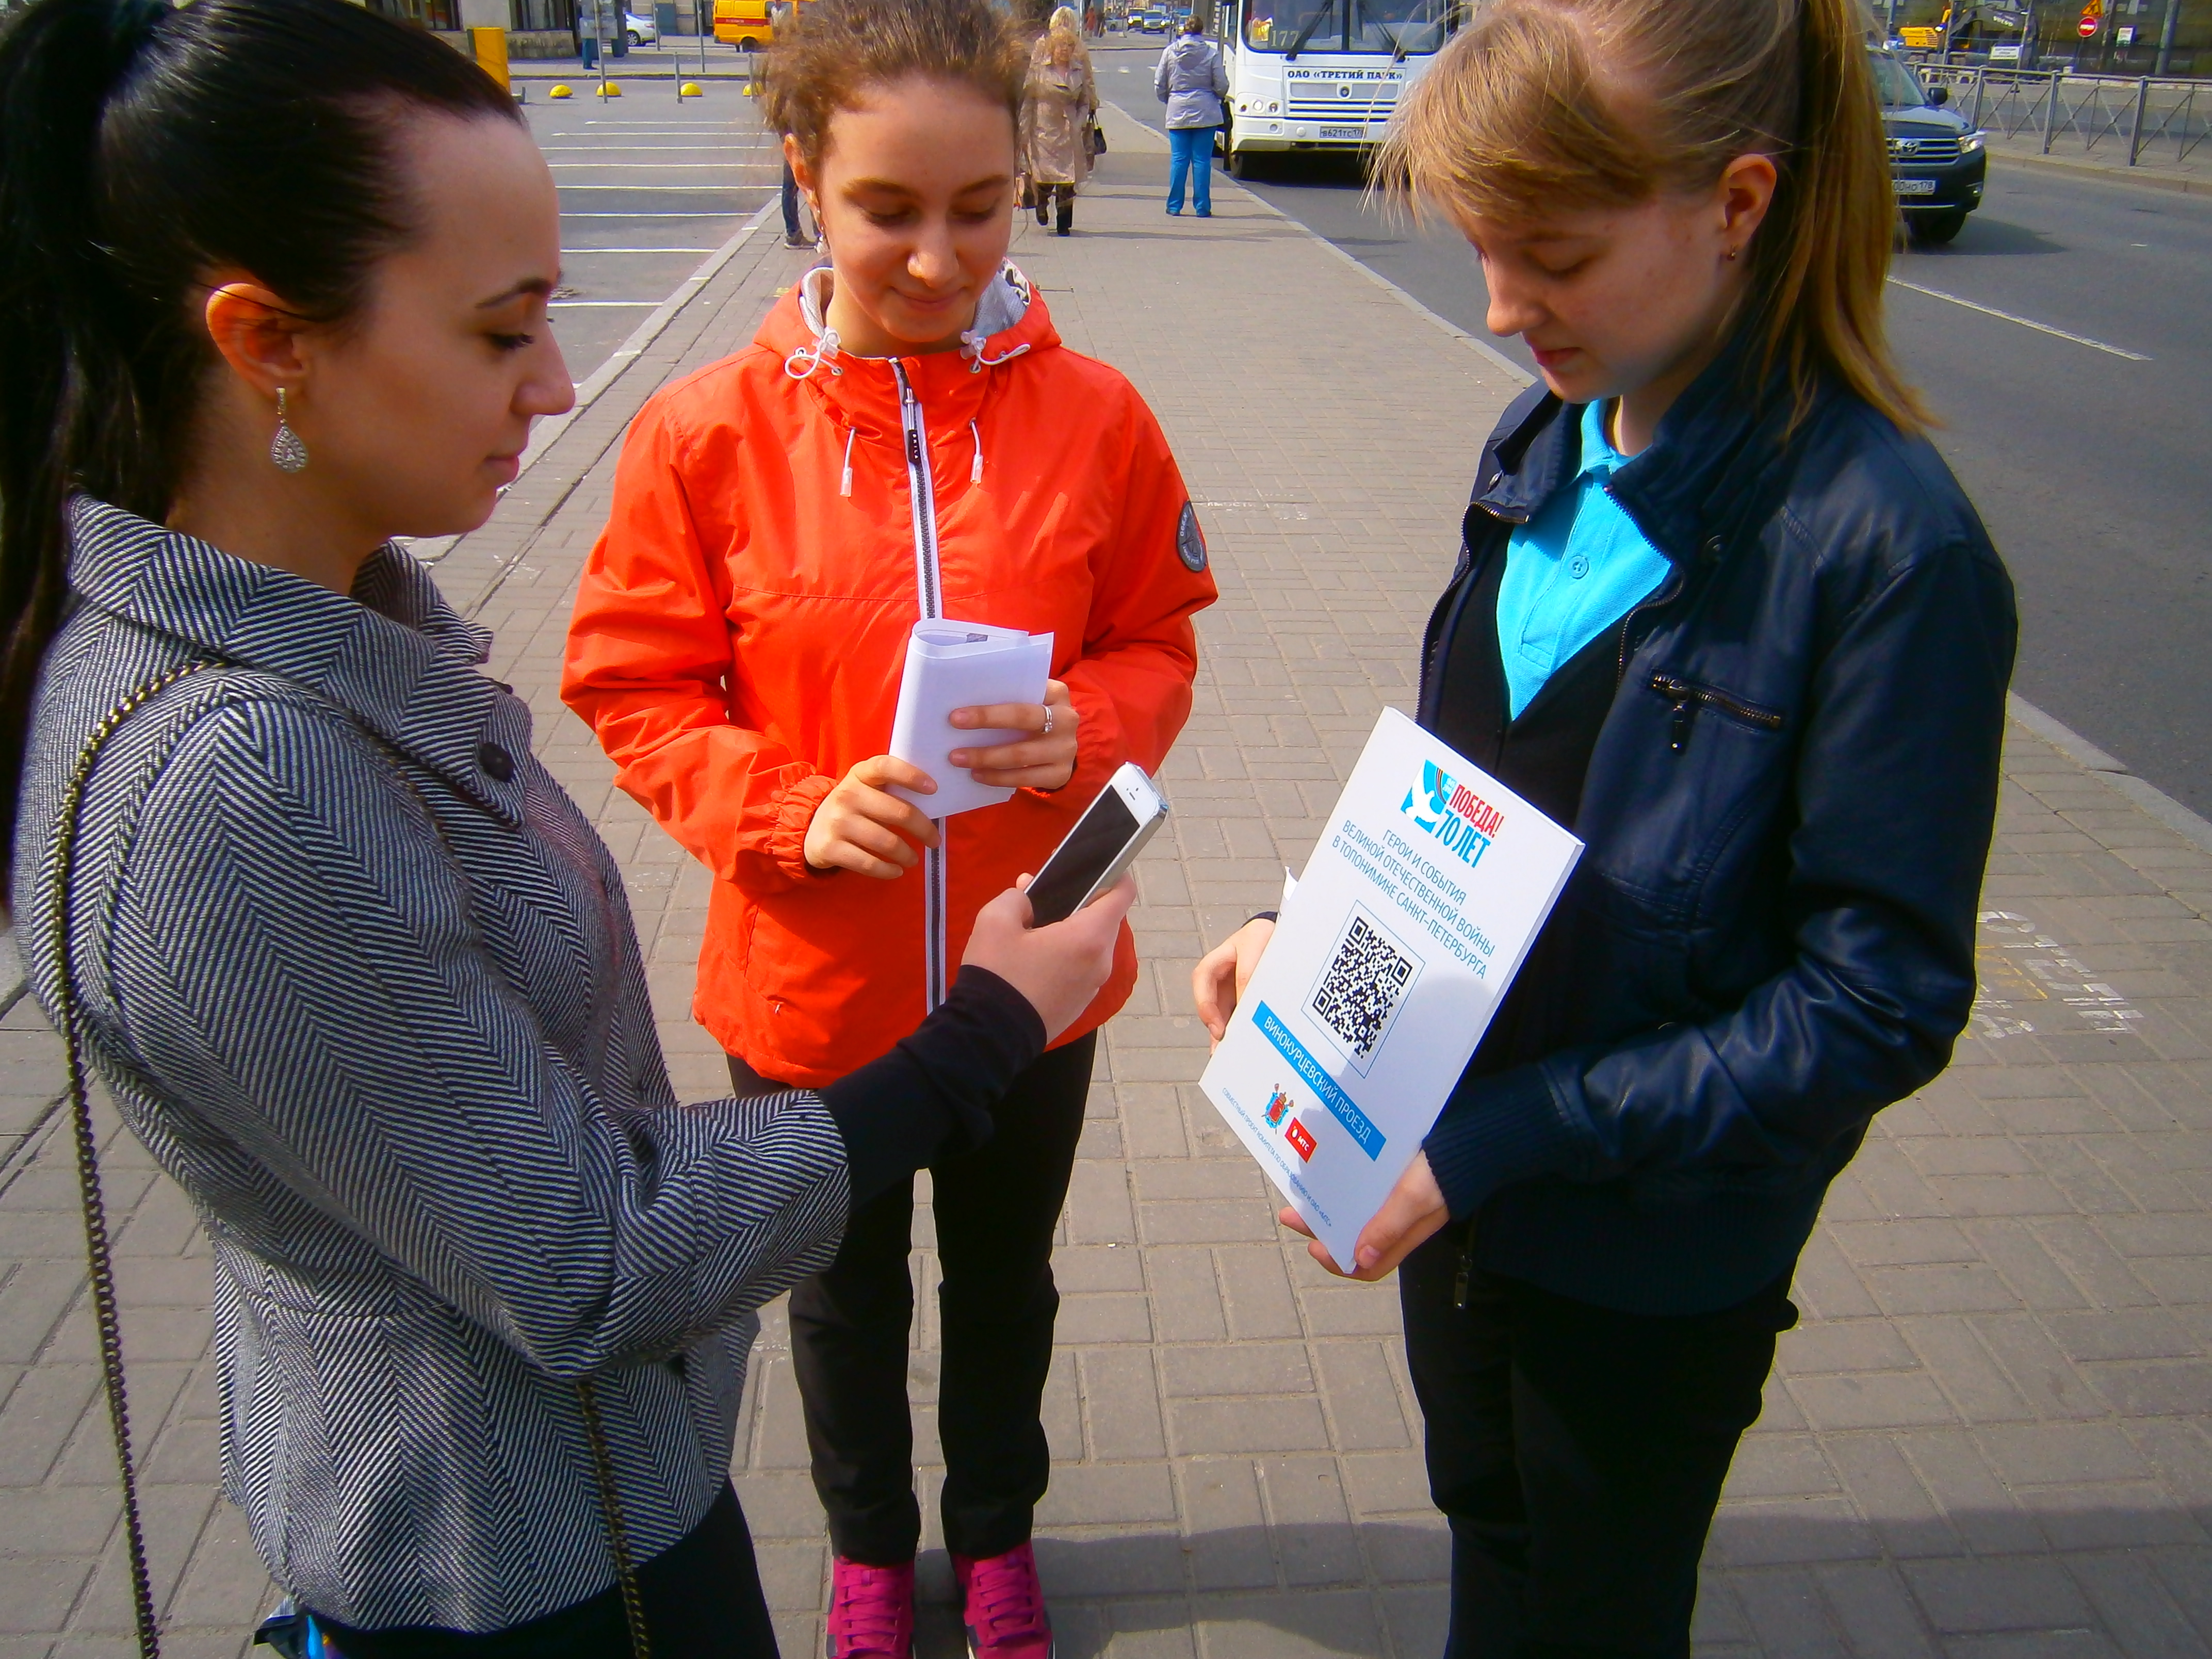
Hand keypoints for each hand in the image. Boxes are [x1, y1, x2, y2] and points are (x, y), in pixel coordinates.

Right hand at [803, 756, 939, 877]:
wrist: (810, 828)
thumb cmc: (852, 806)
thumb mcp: (864, 787)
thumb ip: (890, 787)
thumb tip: (932, 803)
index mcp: (859, 774)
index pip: (885, 767)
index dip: (910, 775)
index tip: (933, 788)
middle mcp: (847, 795)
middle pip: (899, 812)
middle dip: (924, 829)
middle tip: (934, 840)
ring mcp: (837, 822)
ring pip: (887, 843)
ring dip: (907, 854)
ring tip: (913, 859)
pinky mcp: (830, 848)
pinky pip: (869, 864)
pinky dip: (888, 871)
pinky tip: (896, 871)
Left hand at [948, 679, 1077, 791]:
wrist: (1061, 747)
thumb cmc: (1035, 718)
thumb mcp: (1030, 701)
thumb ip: (1008, 696)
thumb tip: (964, 701)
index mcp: (1057, 693)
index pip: (1022, 694)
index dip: (990, 706)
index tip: (956, 715)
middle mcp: (1066, 719)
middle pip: (1023, 719)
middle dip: (986, 722)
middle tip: (954, 728)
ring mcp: (1066, 749)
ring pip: (1021, 755)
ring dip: (986, 757)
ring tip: (959, 759)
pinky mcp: (1061, 774)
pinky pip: (1025, 779)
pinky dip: (998, 778)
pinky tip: (978, 775)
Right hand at [963, 874, 1134, 1041]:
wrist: (989, 1037)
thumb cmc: (997, 974)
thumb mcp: (995, 921)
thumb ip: (1016, 897)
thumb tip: (1028, 898)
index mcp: (1089, 937)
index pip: (1123, 893)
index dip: (1113, 874)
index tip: (1090, 869)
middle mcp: (1101, 962)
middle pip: (1105, 919)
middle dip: (1079, 902)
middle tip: (1043, 896)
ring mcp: (1093, 987)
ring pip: (1092, 945)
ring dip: (1071, 930)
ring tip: (1033, 928)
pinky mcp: (1080, 1004)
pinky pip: (1082, 968)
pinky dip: (1067, 956)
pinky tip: (1035, 957)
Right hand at [1191, 917, 1274, 1042]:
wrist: (1276, 937)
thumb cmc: (1263, 936)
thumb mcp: (1256, 944)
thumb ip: (1248, 970)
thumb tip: (1245, 999)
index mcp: (1217, 959)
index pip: (1203, 979)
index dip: (1205, 1003)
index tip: (1216, 1024)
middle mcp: (1219, 978)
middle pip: (1210, 1004)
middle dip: (1214, 1026)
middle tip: (1222, 1044)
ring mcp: (1230, 991)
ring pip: (1222, 1015)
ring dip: (1224, 1034)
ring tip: (1228, 1054)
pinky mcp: (1243, 1001)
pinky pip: (1237, 1018)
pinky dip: (1238, 1032)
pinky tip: (1241, 1048)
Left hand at [1279, 1152, 1448, 1281]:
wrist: (1474, 1134)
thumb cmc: (1446, 1166)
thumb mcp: (1416, 1196)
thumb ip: (1391, 1226)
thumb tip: (1360, 1258)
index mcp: (1403, 1234)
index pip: (1368, 1265)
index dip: (1339, 1263)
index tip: (1314, 1245)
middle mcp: (1397, 1221)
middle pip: (1353, 1237)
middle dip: (1320, 1229)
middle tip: (1291, 1214)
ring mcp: (1397, 1198)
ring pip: (1355, 1212)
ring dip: (1328, 1206)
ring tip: (1301, 1191)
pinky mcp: (1397, 1177)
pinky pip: (1364, 1189)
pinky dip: (1344, 1186)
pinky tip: (1329, 1171)